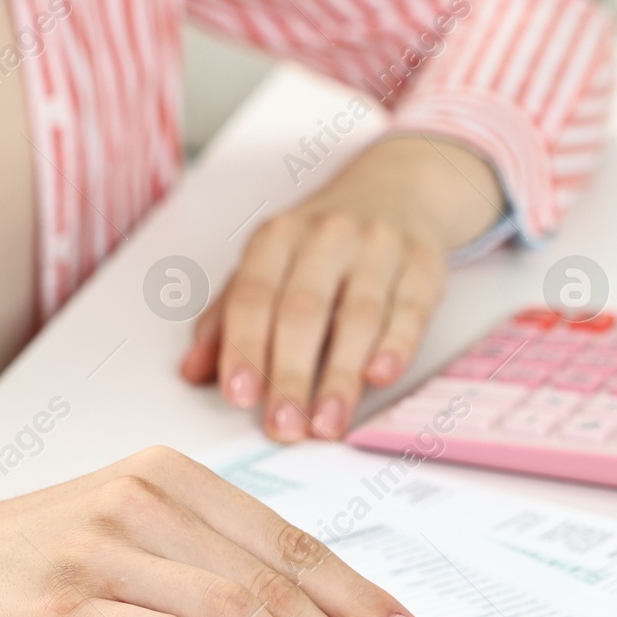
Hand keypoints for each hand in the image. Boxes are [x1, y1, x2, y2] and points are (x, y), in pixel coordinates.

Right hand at [0, 447, 433, 616]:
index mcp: (173, 478)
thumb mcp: (133, 536)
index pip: (290, 541)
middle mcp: (144, 501)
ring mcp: (102, 549)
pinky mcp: (62, 604)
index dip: (358, 594)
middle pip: (275, 578)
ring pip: (231, 606)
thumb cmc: (37, 561)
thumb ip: (210, 566)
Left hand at [180, 135, 505, 440]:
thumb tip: (192, 372)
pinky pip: (410, 308)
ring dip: (340, 377)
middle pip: (303, 311)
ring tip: (326, 424)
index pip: (253, 296)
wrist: (398, 190)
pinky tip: (380, 377)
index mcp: (278, 237)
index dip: (245, 348)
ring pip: (358, 316)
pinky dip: (395, 345)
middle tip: (284, 426)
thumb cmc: (323, 246)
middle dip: (291, 375)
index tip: (240, 397)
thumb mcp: (269, 267)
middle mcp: (327, 235)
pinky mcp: (424, 264)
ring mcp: (379, 246)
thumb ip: (229, 319)